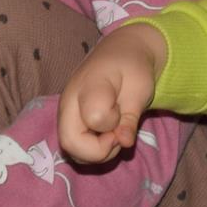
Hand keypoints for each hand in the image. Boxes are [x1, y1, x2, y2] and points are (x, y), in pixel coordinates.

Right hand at [58, 23, 167, 163]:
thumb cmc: (132, 68)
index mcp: (90, 85)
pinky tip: (106, 135)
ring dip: (97, 153)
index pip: (95, 118)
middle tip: (118, 134)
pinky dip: (92, 151)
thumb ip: (131, 117)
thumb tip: (125, 143)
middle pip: (70, 143)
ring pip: (71, 150)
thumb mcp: (141, 88)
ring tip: (114, 133)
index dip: (114, 124)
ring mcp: (65, 114)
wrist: (121, 54)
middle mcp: (69, 101)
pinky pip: (74, 148)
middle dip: (100, 150)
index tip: (124, 114)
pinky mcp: (67, 123)